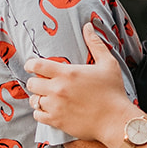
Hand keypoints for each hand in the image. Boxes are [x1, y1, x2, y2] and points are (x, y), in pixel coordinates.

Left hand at [24, 22, 130, 144]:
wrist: (116, 120)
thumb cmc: (113, 92)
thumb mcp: (107, 63)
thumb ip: (95, 43)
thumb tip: (88, 26)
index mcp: (67, 73)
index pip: (36, 65)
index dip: (30, 64)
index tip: (31, 66)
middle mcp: (58, 89)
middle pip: (32, 83)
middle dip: (35, 81)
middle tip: (42, 82)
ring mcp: (56, 107)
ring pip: (33, 100)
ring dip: (38, 97)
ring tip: (45, 96)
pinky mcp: (57, 122)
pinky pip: (38, 116)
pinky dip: (40, 112)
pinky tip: (48, 109)